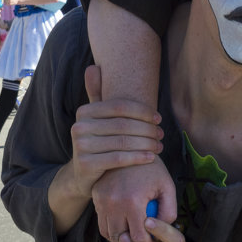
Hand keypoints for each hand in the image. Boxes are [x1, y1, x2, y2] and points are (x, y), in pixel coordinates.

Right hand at [67, 66, 163, 204]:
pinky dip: (138, 158)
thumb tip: (93, 67)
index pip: (119, 106)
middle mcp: (79, 127)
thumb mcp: (97, 119)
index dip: (142, 111)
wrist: (83, 174)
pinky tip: (151, 158)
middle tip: (161, 134)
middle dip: (147, 129)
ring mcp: (80, 146)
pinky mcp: (86, 165)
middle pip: (123, 124)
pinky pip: (118, 158)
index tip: (158, 118)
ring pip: (123, 142)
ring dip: (146, 144)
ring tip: (160, 146)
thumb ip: (97, 94)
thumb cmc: (99, 142)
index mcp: (84, 111)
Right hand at [93, 157, 176, 241]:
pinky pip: (101, 223)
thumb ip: (169, 210)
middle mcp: (112, 203)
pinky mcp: (95, 197)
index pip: (139, 239)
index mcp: (132, 201)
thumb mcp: (167, 186)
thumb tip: (164, 230)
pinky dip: (111, 230)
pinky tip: (123, 231)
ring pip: (108, 234)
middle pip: (120, 240)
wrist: (128, 145)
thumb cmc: (152, 167)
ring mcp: (101, 201)